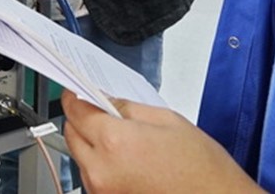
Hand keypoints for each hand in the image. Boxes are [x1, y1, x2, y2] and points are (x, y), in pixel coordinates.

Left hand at [60, 91, 260, 193]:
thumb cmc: (203, 170)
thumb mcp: (167, 121)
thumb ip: (128, 107)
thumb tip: (106, 100)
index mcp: (115, 143)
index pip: (76, 111)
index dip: (74, 96)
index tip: (75, 90)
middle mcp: (102, 171)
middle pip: (71, 135)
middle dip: (82, 120)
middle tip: (100, 111)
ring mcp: (103, 192)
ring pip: (80, 158)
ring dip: (91, 144)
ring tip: (121, 139)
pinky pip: (93, 178)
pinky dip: (101, 165)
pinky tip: (125, 160)